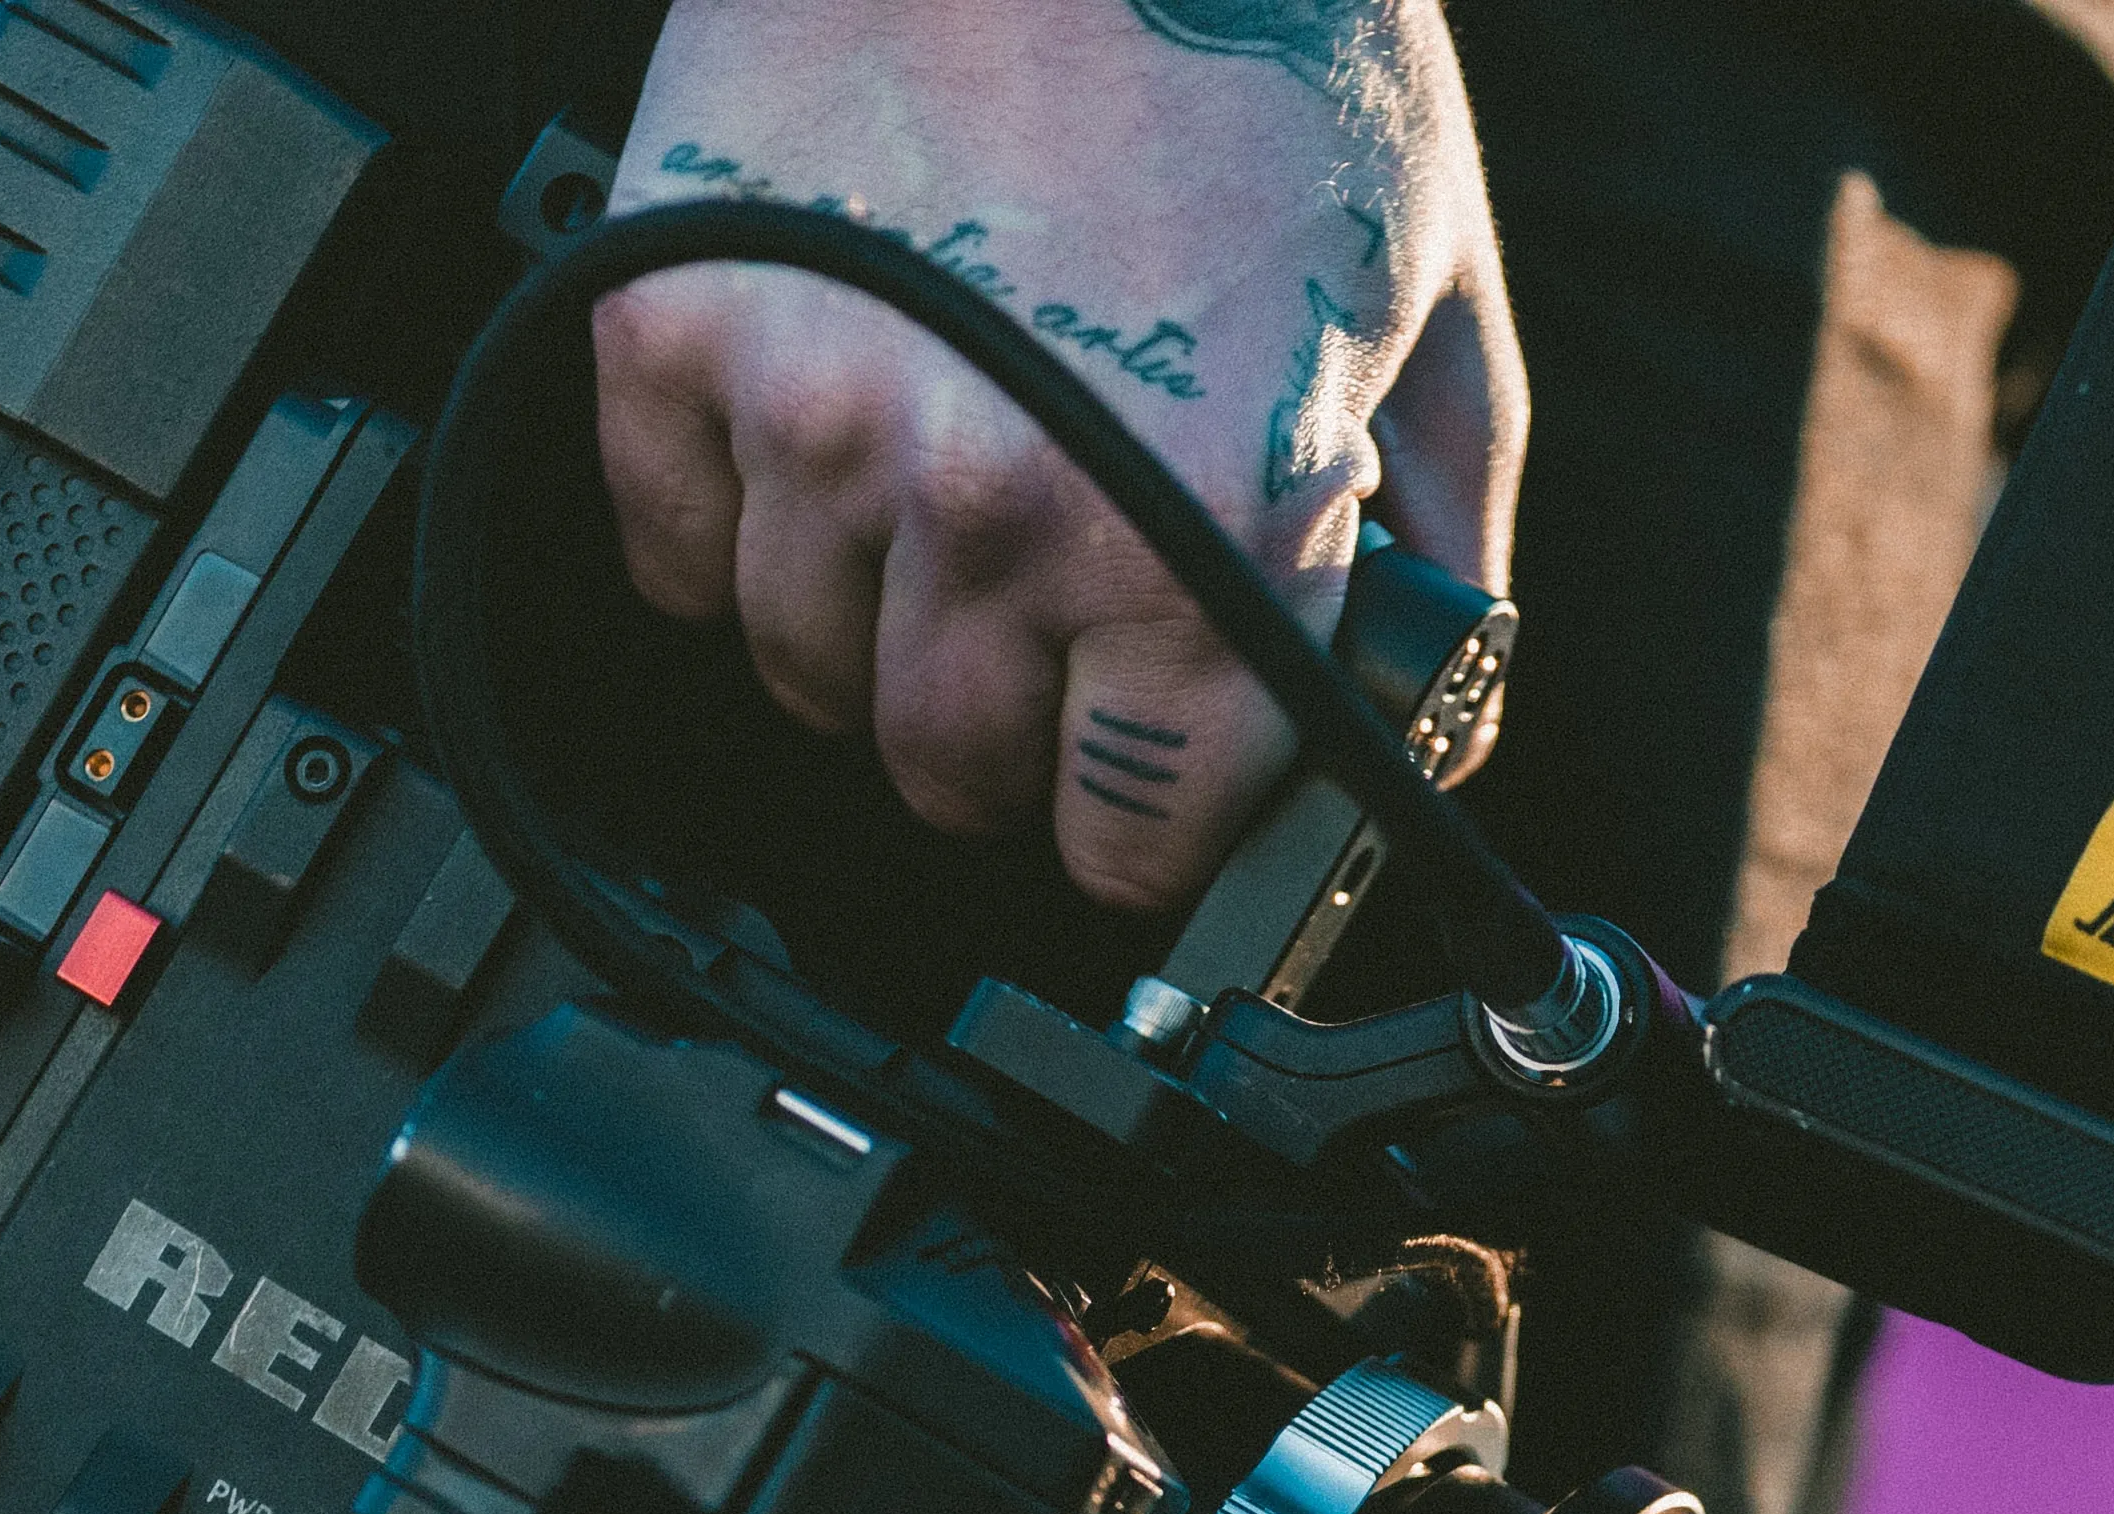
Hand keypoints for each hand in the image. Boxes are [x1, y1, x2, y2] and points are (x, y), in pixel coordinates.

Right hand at [593, 0, 1520, 912]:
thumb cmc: (1264, 26)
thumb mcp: (1436, 300)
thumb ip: (1441, 536)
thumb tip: (1432, 714)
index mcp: (1199, 526)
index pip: (1135, 832)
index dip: (1149, 832)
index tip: (1141, 806)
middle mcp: (994, 505)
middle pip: (951, 774)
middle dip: (1010, 745)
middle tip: (1048, 660)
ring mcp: (812, 419)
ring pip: (804, 677)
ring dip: (869, 647)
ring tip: (935, 539)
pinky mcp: (675, 325)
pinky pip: (671, 550)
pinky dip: (732, 542)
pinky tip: (815, 466)